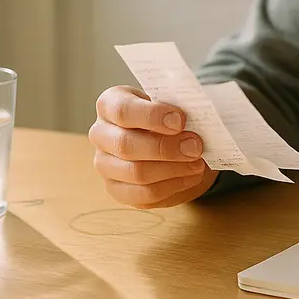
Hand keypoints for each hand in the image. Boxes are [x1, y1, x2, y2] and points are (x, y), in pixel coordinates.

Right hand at [89, 86, 217, 208]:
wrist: (167, 138)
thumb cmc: (168, 115)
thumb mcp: (171, 104)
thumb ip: (179, 108)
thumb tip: (197, 121)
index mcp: (110, 104)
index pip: (122, 110)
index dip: (152, 115)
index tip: (180, 120)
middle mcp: (101, 134)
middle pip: (126, 145)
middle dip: (166, 147)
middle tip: (196, 146)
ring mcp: (105, 164)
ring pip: (136, 172)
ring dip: (173, 168)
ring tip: (197, 162)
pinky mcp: (117, 190)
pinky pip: (144, 194)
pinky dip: (173, 185)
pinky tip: (192, 175)